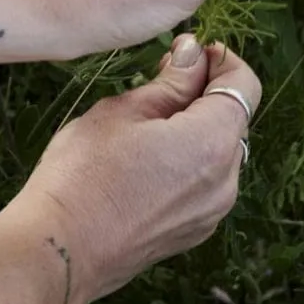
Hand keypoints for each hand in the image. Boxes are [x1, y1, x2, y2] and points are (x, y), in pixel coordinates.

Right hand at [4, 35, 258, 303]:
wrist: (58, 251)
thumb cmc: (83, 174)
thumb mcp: (124, 112)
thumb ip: (171, 81)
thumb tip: (195, 52)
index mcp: (213, 142)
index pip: (244, 85)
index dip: (222, 60)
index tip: (190, 52)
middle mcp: (227, 180)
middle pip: (233, 120)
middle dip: (205, 94)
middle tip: (161, 81)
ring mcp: (212, 212)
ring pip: (220, 153)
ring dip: (197, 130)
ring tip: (148, 125)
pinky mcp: (194, 232)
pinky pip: (205, 183)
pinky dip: (189, 163)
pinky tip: (147, 162)